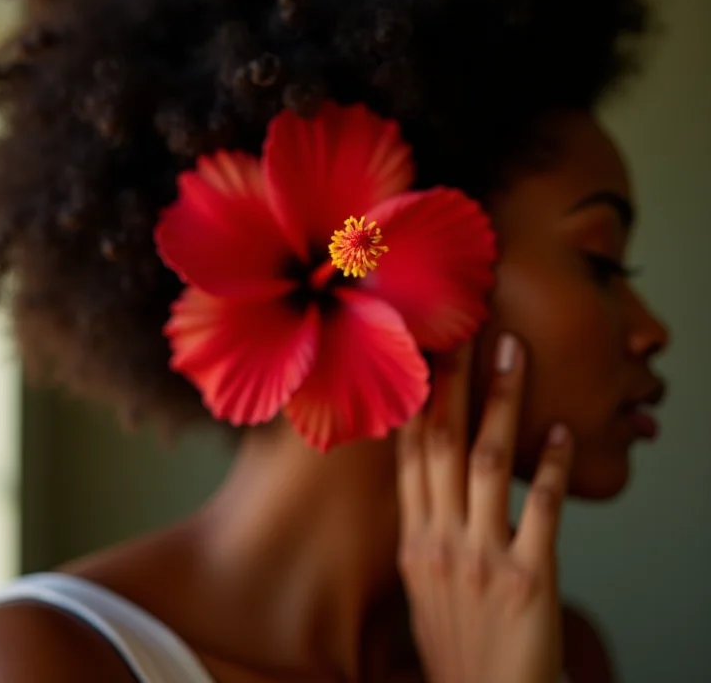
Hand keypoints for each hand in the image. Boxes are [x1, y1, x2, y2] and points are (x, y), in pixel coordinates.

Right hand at [397, 335, 573, 682]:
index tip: (424, 354)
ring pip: (489, 462)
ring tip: (515, 353)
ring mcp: (481, 558)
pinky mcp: (527, 581)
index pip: (410, 455)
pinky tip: (562, 432)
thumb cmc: (455, 645)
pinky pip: (542, 511)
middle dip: (454, 380)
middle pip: (443, 443)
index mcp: (414, 540)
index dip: (418, 399)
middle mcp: (440, 540)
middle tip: (464, 328)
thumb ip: (426, 527)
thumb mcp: (422, 584)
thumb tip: (429, 479)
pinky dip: (554, 468)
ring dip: (503, 403)